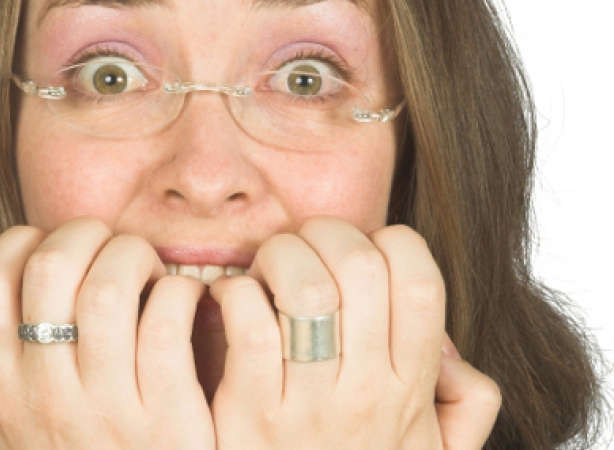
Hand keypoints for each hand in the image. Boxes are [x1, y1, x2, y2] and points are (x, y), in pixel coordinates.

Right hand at [0, 217, 215, 449]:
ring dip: (137, 257)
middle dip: (86, 235)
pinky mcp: (170, 422)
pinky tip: (188, 301)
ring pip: (111, 287)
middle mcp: (46, 397)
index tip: (53, 244)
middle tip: (113, 246)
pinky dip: (181, 293)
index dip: (22, 243)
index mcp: (2, 394)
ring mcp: (108, 410)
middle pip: (52, 267)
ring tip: (153, 270)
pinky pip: (168, 323)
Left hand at [209, 216, 499, 448]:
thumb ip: (464, 405)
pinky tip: (230, 300)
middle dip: (326, 234)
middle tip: (304, 247)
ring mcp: (307, 404)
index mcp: (411, 388)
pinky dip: (235, 293)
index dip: (388, 244)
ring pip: (304, 286)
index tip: (360, 256)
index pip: (417, 279)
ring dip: (279, 256)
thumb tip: (448, 351)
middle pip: (358, 264)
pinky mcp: (248, 415)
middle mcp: (366, 391)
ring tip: (265, 270)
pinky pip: (248, 322)